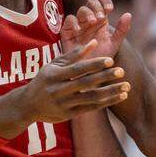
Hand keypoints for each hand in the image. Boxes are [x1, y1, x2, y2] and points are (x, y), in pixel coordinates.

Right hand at [0, 41, 129, 133]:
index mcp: (55, 75)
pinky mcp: (70, 114)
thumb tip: (94, 42)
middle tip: (123, 71)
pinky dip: (107, 102)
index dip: (94, 64)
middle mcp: (59, 90)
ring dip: (111, 92)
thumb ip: (74, 54)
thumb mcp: (54, 65)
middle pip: (86, 83)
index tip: (110, 60)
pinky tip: (120, 96)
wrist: (28, 105)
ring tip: (127, 86)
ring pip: (92, 98)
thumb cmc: (44, 80)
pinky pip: (92, 108)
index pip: (78, 69)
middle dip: (105, 77)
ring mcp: (65, 104)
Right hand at [59, 0, 131, 58]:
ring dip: (87, 13)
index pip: (102, 3)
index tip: (110, 8)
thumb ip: (122, 30)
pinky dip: (73, 22)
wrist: (89, 73)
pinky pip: (69, 20)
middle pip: (91, 3)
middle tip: (101, 17)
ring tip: (92, 22)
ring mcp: (79, 24)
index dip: (105, 1)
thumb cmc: (102, 58)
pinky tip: (79, 30)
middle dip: (97, 7)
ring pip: (81, 10)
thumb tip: (128, 14)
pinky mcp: (67, 31)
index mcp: (102, 20)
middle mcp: (90, 20)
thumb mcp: (114, 44)